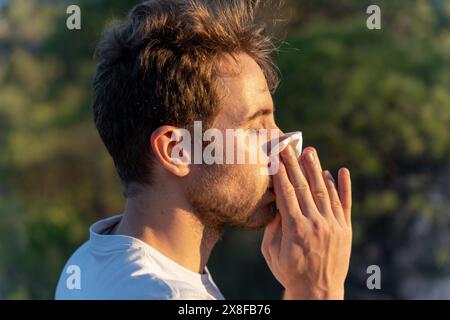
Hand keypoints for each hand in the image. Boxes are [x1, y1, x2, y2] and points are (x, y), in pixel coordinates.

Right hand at [261, 146, 351, 299]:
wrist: (318, 292)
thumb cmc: (289, 271)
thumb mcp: (271, 251)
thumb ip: (273, 226)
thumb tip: (277, 203)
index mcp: (294, 228)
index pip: (286, 192)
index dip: (280, 171)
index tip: (275, 155)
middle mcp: (315, 223)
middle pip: (303, 186)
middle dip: (294, 163)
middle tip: (288, 145)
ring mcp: (333, 225)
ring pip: (323, 190)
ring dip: (316, 168)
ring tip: (309, 151)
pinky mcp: (345, 229)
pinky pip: (344, 204)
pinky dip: (342, 187)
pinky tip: (340, 171)